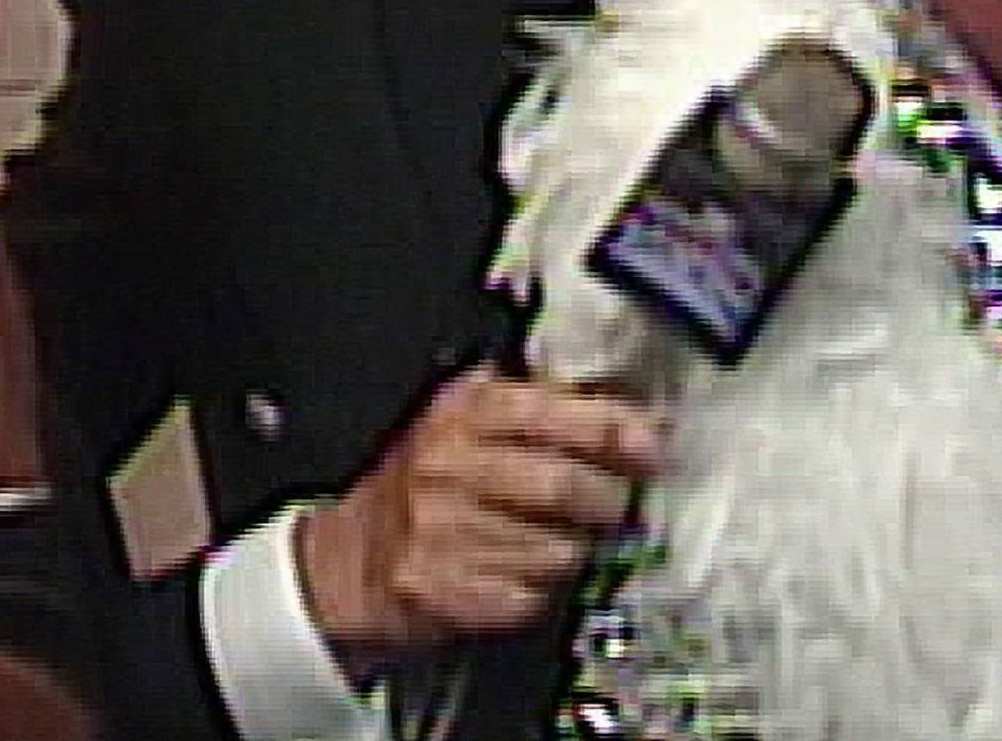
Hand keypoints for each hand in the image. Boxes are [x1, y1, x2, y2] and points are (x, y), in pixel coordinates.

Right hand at [293, 373, 663, 680]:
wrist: (351, 561)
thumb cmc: (425, 490)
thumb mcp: (469, 421)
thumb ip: (544, 407)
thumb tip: (636, 417)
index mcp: (464, 410)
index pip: (556, 410)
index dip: (616, 430)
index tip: (650, 447)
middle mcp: (450, 464)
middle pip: (566, 485)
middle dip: (608, 502)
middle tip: (614, 506)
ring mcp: (443, 529)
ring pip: (559, 549)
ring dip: (576, 553)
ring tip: (558, 542)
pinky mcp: (444, 589)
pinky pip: (533, 596)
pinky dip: (543, 592)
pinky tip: (524, 574)